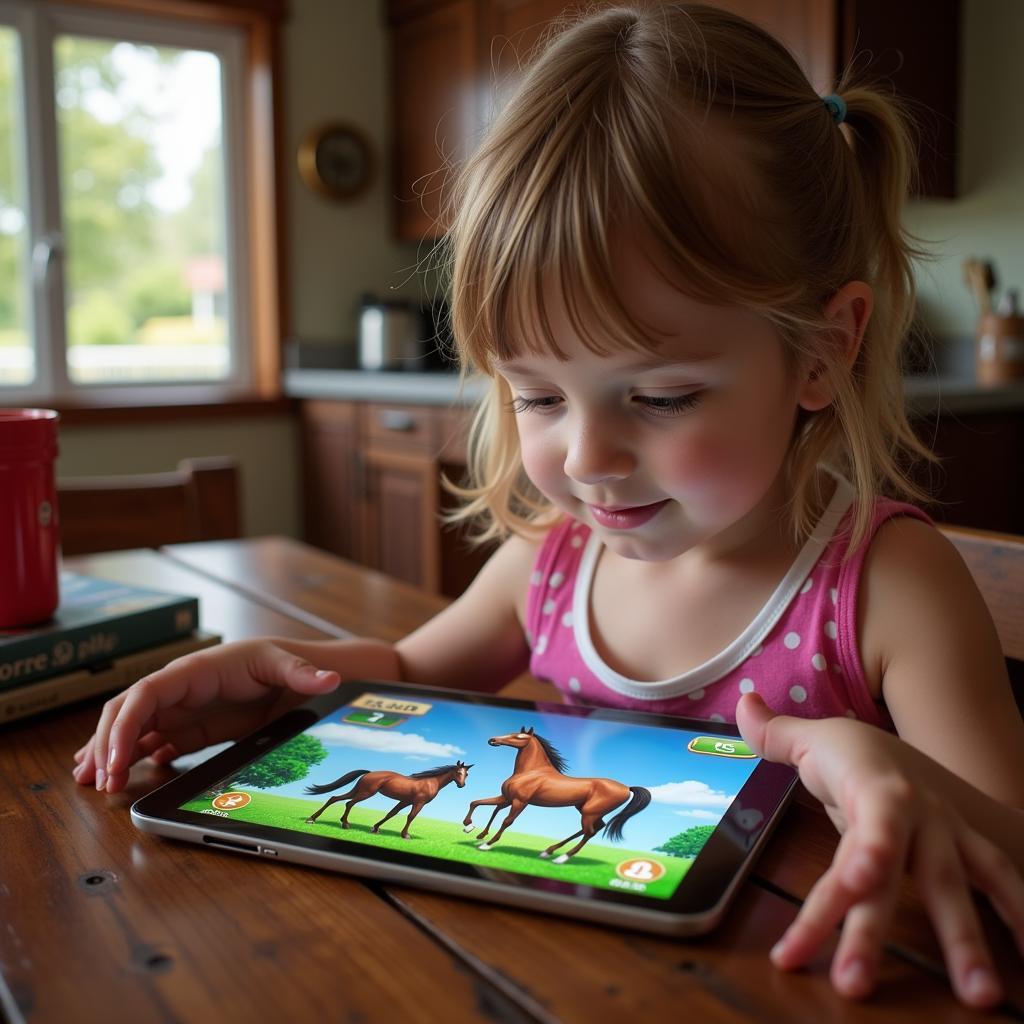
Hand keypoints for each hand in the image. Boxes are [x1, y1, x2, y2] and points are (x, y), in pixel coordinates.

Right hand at [72, 640, 339, 794]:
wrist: (293, 675)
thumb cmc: (283, 661)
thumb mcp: (289, 666)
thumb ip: (303, 674)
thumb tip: (327, 678)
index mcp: (195, 671)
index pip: (145, 694)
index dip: (123, 725)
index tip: (115, 759)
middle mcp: (181, 689)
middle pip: (128, 712)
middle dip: (107, 745)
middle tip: (100, 783)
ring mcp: (183, 708)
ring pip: (135, 728)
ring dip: (112, 753)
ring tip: (94, 783)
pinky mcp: (192, 726)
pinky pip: (155, 741)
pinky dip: (134, 757)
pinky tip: (122, 776)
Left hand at [736, 692, 1023, 1009]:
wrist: (906, 750)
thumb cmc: (851, 754)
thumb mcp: (812, 738)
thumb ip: (775, 733)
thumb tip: (744, 703)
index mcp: (876, 787)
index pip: (871, 821)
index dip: (868, 850)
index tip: (857, 881)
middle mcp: (915, 815)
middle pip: (895, 876)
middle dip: (874, 929)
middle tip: (854, 984)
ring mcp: (945, 837)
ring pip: (955, 889)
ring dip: (965, 943)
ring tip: (976, 999)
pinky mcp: (967, 855)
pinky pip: (999, 885)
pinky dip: (1020, 920)